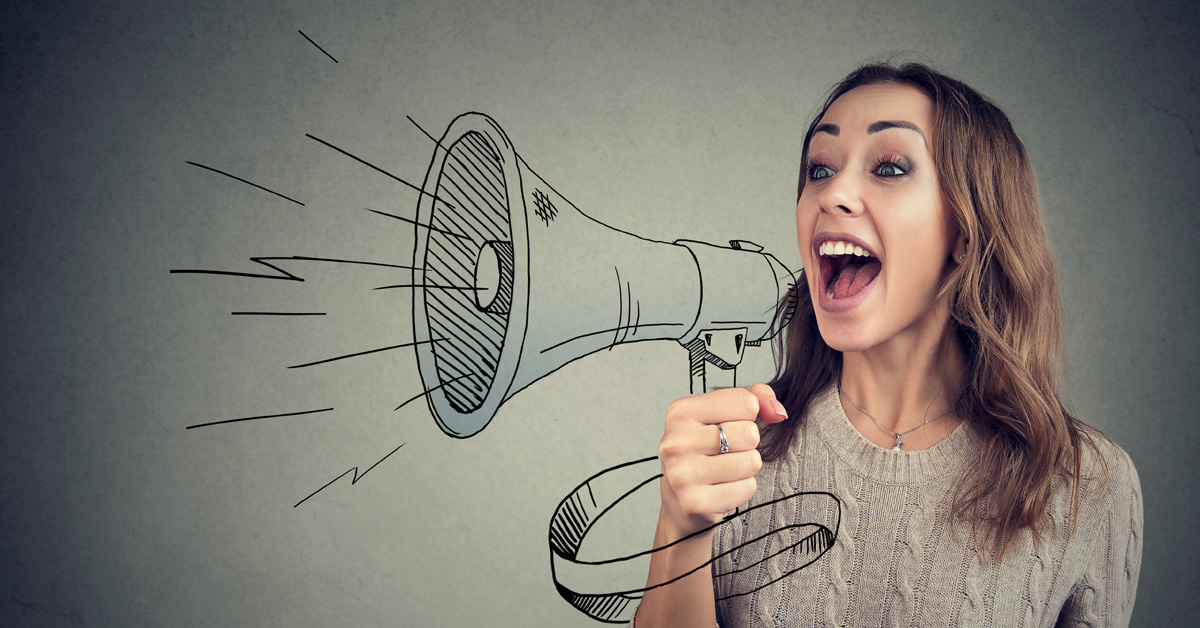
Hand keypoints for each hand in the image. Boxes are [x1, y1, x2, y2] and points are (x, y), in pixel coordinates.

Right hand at [656, 383, 788, 539]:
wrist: (679, 498)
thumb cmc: (706, 450)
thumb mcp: (723, 414)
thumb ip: (755, 398)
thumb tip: (777, 411)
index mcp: (680, 412)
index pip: (744, 401)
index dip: (749, 414)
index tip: (730, 424)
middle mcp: (676, 441)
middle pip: (749, 433)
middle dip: (748, 443)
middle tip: (727, 451)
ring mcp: (682, 474)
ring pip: (751, 462)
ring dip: (747, 467)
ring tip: (724, 470)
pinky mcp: (695, 503)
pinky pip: (747, 488)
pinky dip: (742, 488)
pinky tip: (721, 487)